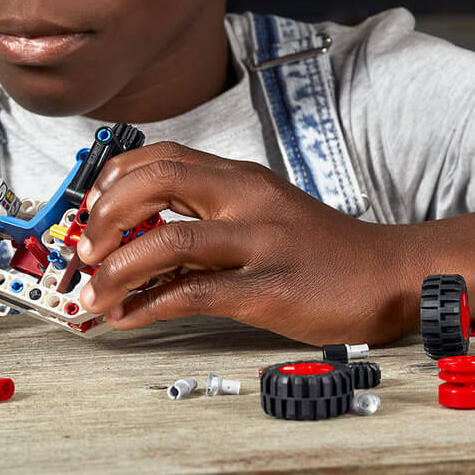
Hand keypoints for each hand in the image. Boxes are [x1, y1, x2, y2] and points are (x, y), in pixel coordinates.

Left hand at [73, 142, 412, 344]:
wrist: (391, 274)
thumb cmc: (320, 250)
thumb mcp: (262, 214)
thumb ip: (207, 217)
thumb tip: (135, 242)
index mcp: (239, 177)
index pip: (159, 156)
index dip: (111, 180)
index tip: (88, 211)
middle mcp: (245, 198)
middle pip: (154, 182)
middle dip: (103, 216)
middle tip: (84, 250)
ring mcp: (258, 241)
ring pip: (166, 240)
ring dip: (115, 270)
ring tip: (92, 295)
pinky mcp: (269, 288)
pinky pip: (194, 293)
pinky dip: (148, 306)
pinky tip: (128, 318)